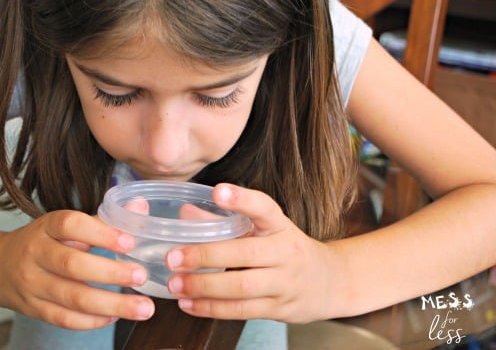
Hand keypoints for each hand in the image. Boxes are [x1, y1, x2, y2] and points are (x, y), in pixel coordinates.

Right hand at [0, 210, 154, 329]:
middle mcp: (35, 254)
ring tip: (143, 308)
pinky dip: (92, 320)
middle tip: (141, 276)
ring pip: (72, 298)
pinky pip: (65, 318)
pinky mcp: (33, 309)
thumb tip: (140, 208)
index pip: (71, 225)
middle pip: (72, 265)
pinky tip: (115, 315)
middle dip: (111, 273)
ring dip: (111, 304)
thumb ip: (102, 220)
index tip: (129, 242)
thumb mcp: (66, 225)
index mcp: (46, 227)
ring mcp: (32, 284)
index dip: (101, 233)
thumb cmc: (42, 241)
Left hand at [164, 183, 337, 322]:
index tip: (218, 191)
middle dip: (205, 256)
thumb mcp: (265, 229)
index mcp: (280, 226)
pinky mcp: (279, 309)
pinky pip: (242, 310)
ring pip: (242, 286)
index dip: (242, 199)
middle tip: (173, 257)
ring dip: (204, 287)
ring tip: (176, 284)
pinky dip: (212, 308)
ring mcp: (284, 283)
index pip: (264, 208)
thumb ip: (225, 221)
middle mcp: (285, 252)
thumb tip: (186, 213)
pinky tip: (188, 303)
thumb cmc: (286, 249)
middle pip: (244, 253)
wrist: (330, 282)